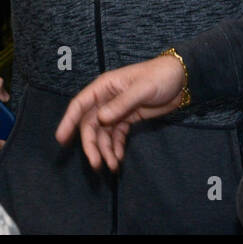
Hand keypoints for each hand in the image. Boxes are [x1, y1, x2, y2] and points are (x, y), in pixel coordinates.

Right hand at [54, 55, 185, 171]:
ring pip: (102, 133)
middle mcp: (106, 99)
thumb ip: (121, 104)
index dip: (68, 121)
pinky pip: (116, 136)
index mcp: (104, 86)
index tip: (61, 139)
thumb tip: (100, 119)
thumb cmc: (160, 77)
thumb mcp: (142, 89)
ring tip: (112, 166)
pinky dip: (115, 147)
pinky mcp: (128, 118)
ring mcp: (116, 110)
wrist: (182, 79)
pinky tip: (118, 158)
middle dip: (91, 145)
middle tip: (96, 164)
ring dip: (104, 150)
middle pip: (90, 124)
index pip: (80, 104)